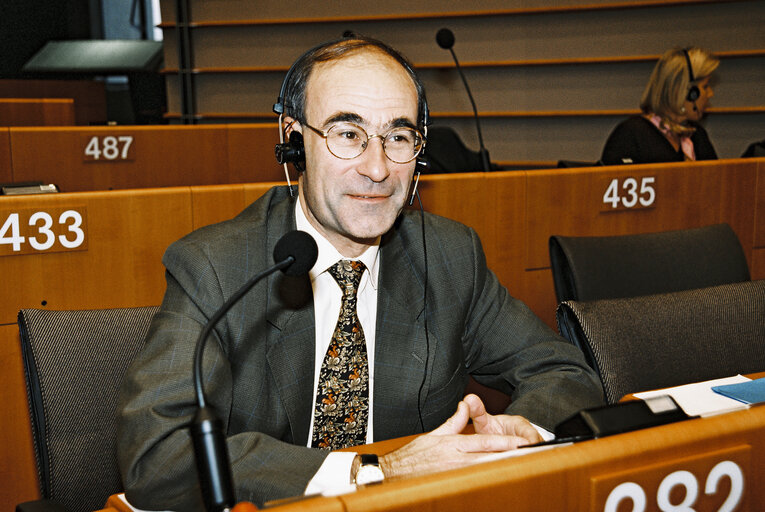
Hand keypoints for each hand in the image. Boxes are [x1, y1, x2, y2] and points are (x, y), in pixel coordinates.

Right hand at [379, 394, 542, 478]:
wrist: (397, 471)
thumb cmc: (415, 454)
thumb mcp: (436, 433)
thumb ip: (455, 420)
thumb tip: (465, 407)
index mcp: (456, 444)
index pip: (486, 441)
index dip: (507, 442)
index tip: (523, 442)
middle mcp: (459, 459)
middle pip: (492, 457)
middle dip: (513, 456)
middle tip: (532, 456)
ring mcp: (458, 473)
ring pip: (488, 470)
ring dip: (506, 468)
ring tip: (524, 466)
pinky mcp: (455, 483)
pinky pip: (477, 480)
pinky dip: (491, 478)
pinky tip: (503, 478)